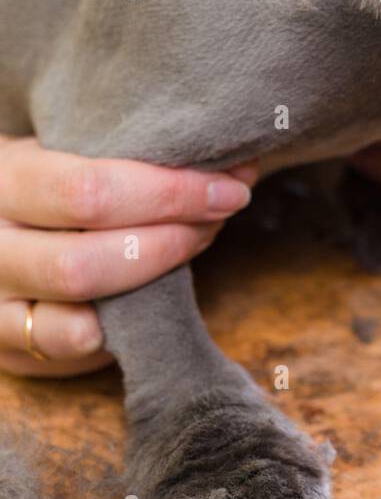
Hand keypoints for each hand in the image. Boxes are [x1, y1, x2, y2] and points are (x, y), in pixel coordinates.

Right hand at [0, 137, 257, 376]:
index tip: (228, 187)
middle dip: (171, 235)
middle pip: (85, 256)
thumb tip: (238, 168)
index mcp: (6, 176)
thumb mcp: (72, 155)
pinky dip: (115, 324)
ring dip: (155, 270)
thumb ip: (138, 158)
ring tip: (195, 240)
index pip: (87, 191)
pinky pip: (62, 344)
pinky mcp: (5, 341)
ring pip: (75, 295)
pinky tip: (148, 298)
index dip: (169, 193)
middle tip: (220, 212)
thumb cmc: (51, 185)